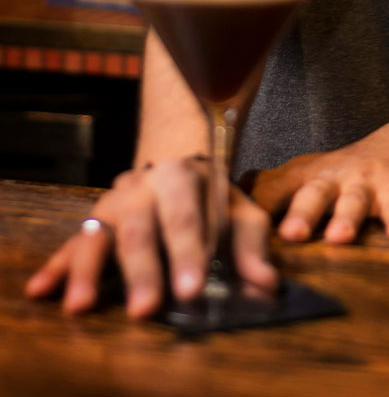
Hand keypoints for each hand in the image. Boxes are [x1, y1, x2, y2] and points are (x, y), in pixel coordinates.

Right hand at [25, 157, 277, 317]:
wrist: (174, 158)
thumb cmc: (211, 196)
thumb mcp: (239, 213)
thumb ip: (252, 248)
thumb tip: (268, 285)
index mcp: (182, 177)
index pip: (186, 217)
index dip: (187, 252)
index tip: (191, 288)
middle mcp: (142, 187)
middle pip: (140, 229)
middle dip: (143, 270)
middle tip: (146, 308)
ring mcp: (112, 203)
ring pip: (97, 234)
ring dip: (87, 271)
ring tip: (80, 304)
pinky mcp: (93, 223)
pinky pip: (71, 243)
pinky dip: (57, 266)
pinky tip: (41, 288)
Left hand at [248, 130, 388, 244]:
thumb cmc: (340, 174)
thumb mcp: (302, 177)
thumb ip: (268, 192)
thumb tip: (222, 207)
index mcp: (301, 179)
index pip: (270, 192)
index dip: (253, 210)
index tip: (235, 232)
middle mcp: (329, 179)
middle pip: (311, 195)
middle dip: (301, 215)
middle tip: (290, 234)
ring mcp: (363, 183)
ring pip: (353, 201)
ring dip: (346, 218)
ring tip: (340, 236)